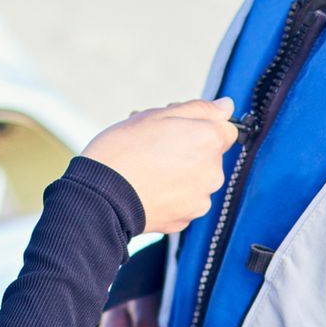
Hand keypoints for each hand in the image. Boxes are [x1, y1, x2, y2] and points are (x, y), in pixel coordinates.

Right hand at [82, 99, 237, 234]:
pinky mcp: (185, 220)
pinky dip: (171, 195)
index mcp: (210, 141)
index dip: (201, 125)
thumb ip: (199, 109)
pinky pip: (184, 201)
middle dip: (189, 149)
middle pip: (210, 155)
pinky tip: (148, 189)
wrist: (99, 197)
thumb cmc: (123, 150)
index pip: (226, 129)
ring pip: (197, 179)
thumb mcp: (158, 115)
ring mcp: (200, 199)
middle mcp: (213, 172)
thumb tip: (226, 106)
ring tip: (147, 170)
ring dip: (180, 173)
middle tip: (154, 146)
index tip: (178, 129)